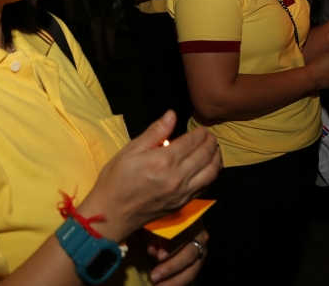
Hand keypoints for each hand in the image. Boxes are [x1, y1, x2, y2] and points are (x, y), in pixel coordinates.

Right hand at [77, 111, 220, 242]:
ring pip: (210, 173)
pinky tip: (209, 169)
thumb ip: (154, 132)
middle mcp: (177, 177)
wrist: (112, 213)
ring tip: (214, 150)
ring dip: (216, 159)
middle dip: (211, 143)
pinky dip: (211, 175)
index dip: (200, 134)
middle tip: (211, 136)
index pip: (191, 142)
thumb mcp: (130, 150)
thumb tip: (171, 115)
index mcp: (163, 160)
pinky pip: (204, 187)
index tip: (202, 129)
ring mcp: (182, 193)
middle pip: (204, 156)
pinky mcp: (182, 204)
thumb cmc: (116, 179)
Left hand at [147, 223, 206, 285]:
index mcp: (191, 221)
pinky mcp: (199, 264)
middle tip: (154, 276)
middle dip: (171, 267)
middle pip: (189, 254)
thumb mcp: (156, 224)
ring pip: (192, 270)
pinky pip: (190, 277)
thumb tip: (153, 249)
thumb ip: (154, 235)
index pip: (184, 234)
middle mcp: (201, 236)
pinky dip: (177, 283)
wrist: (170, 229)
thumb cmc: (160, 223)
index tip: (159, 256)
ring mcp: (202, 252)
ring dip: (175, 281)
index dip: (172, 246)